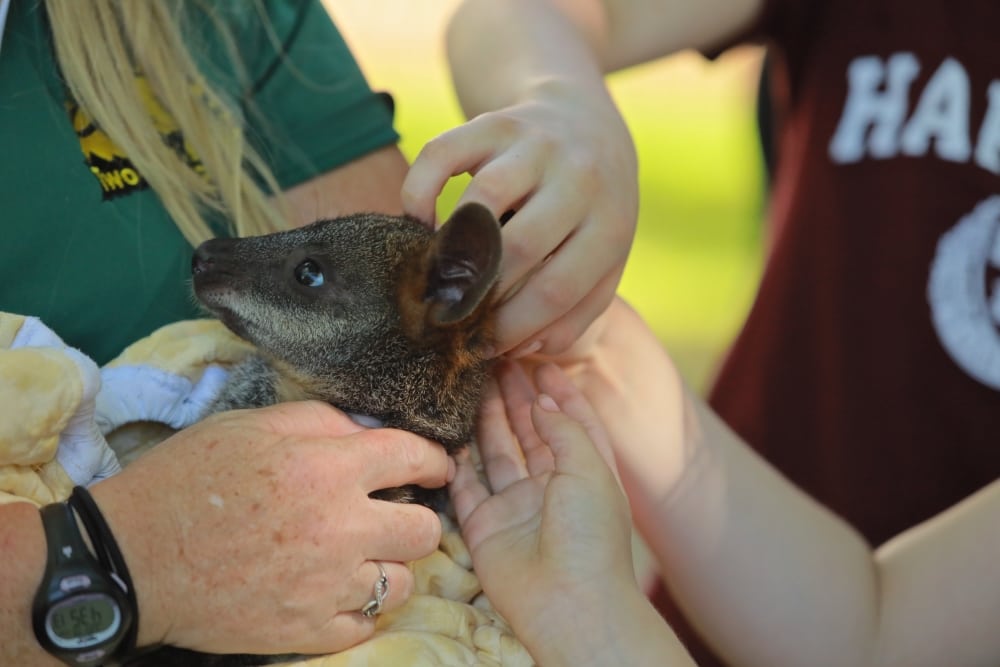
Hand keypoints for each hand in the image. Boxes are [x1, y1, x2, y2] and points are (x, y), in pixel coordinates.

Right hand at [90, 401, 450, 655]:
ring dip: (390, 566)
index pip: (413, 458)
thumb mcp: (251, 425)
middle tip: (393, 515)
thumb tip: (367, 430)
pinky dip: (360, 608)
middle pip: (424, 530)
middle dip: (417, 517)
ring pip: (403, 583)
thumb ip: (320, 421)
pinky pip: (366, 624)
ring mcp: (326, 587)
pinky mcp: (306, 631)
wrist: (132, 557)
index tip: (436, 466)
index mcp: (327, 469)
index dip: (435, 460)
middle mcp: (340, 530)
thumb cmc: (188, 479)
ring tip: (364, 556)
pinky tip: (339, 590)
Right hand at [403, 79, 638, 355]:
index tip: (483, 347)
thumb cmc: (590, 211)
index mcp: (609, 224)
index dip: (511, 328)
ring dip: (450, 247)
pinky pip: (440, 155)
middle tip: (453, 320)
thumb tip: (521, 349)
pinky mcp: (492, 123)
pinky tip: (420, 222)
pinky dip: (419, 192)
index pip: (554, 291)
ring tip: (437, 276)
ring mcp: (534, 144)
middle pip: (517, 249)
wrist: (585, 120)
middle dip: (478, 295)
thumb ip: (574, 311)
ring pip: (481, 201)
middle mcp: (578, 178)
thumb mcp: (603, 260)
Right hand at [450, 361, 635, 652]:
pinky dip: (456, 462)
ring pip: (497, 453)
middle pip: (530, 433)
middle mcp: (551, 487)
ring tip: (473, 383)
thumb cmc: (590, 535)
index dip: (558, 393)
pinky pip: (466, 488)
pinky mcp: (485, 528)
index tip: (540, 364)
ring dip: (486, 419)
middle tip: (498, 362)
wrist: (568, 602)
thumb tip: (541, 401)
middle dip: (516, 397)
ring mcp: (517, 507)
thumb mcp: (589, 468)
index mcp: (586, 473)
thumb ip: (564, 428)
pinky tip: (448, 432)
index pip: (574, 423)